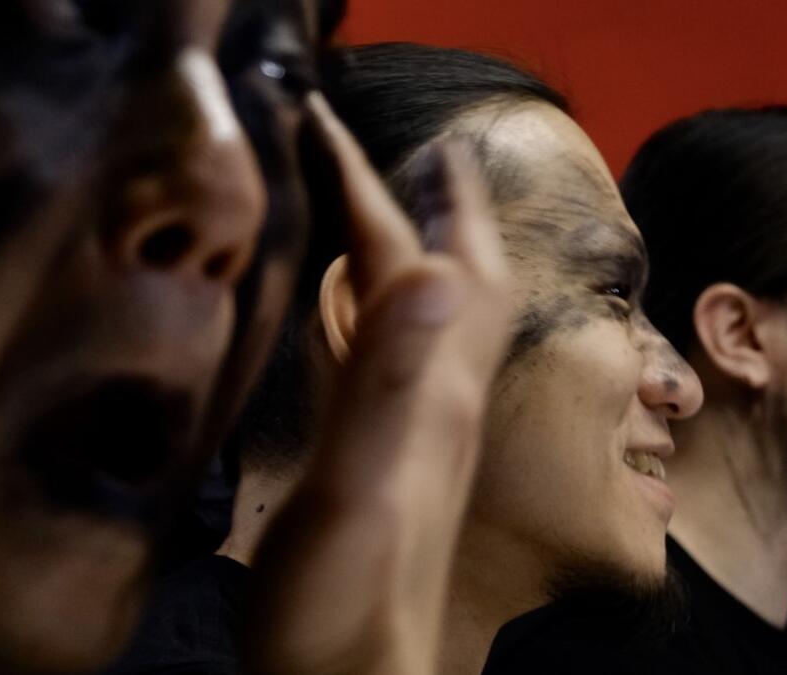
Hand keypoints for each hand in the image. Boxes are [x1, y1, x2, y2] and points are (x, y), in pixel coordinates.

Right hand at [244, 92, 510, 674]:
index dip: (374, 189)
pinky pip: (409, 360)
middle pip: (455, 279)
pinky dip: (399, 315)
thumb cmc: (341, 608)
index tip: (332, 125)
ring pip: (440, 317)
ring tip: (416, 216)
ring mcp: (424, 432)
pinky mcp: (397, 460)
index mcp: (431, 392)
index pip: (412, 260)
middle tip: (432, 155)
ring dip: (432, 253)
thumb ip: (394, 384)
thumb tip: (432, 268)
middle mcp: (441, 402)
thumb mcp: (361, 491)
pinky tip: (380, 321)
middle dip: (442, 209)